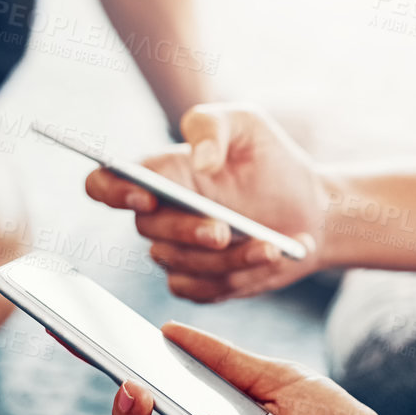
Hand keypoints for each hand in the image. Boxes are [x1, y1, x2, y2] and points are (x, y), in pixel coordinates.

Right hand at [85, 104, 329, 300]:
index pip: (104, 184)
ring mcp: (177, 252)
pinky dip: (237, 277)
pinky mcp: (199, 282)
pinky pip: (199, 290)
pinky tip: (270, 258)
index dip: (111, 191)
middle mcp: (160, 215)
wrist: (311, 209)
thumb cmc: (272, 162)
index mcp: (160, 174)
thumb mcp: (247, 125)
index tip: (145, 195)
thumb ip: (213, 126)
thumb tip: (199, 161)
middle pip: (147, 229)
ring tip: (271, 245)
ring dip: (225, 259)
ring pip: (179, 263)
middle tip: (222, 230)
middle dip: (186, 230)